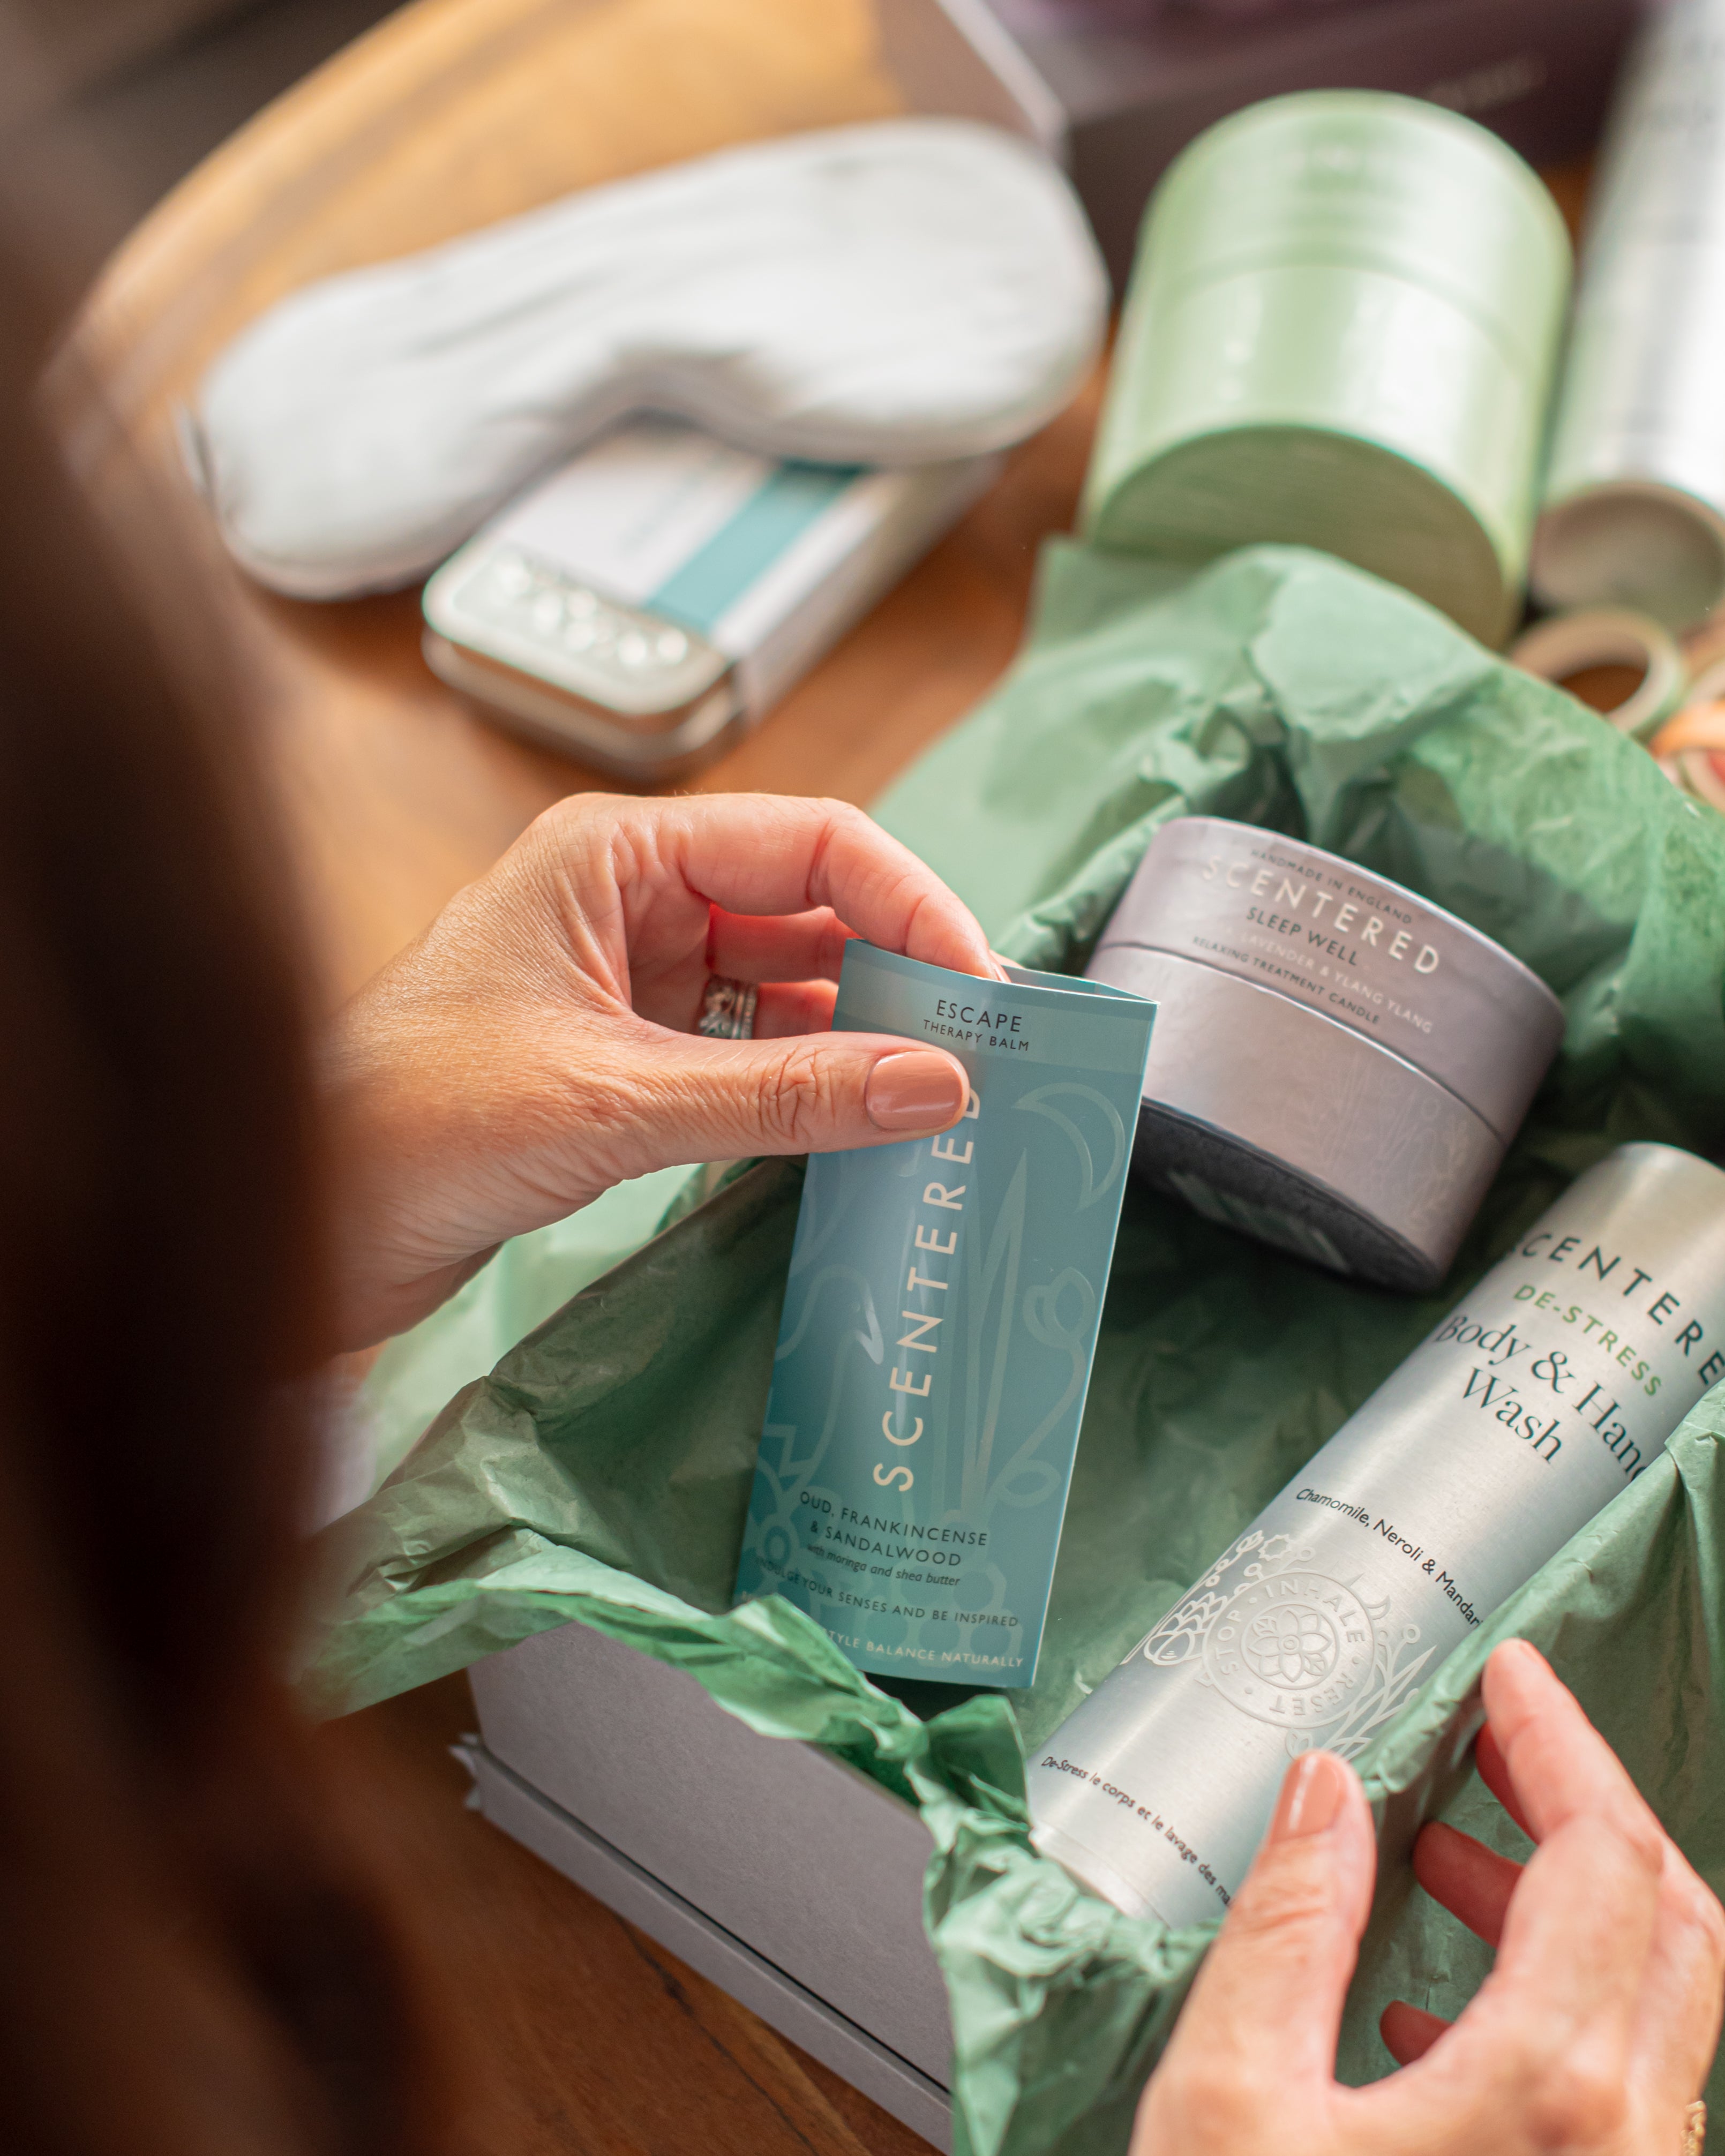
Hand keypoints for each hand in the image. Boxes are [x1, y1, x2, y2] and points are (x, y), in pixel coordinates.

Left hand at [322, 792, 996, 1347]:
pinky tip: (861, 1127)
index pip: (812, 842)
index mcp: (616, 852)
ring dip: (860, 1037)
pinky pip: (751, 1053)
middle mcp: (631, 899)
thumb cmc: (407, 1124)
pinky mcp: (626, 1055)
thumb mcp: (614, 1100)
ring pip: (787, 987)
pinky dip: (809, 1085)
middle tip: (983, 1053)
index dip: (912, 905)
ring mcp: (630, 978)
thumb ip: (785, 1092)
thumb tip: (937, 1083)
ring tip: (941, 1098)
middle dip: (898, 973)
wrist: (293, 1218)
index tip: (980, 989)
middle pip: (810, 910)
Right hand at [1132, 1639, 1723, 2155]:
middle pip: (1669, 1918)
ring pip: (1658, 2006)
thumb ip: (1287, 1924)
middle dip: (1582, 1809)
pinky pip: (1626, 2088)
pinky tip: (1431, 2014)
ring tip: (1446, 1866)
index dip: (1558, 1741)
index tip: (1510, 1677)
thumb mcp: (1234, 2104)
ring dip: (1566, 1911)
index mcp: (1550, 2095)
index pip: (1603, 1853)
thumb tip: (1324, 1795)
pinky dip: (1555, 2008)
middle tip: (1497, 1746)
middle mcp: (1631, 2148)